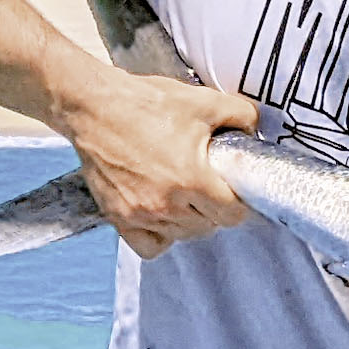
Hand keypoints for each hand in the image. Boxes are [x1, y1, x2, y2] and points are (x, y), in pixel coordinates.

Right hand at [61, 69, 259, 257]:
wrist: (91, 105)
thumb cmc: (143, 103)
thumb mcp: (201, 101)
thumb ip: (240, 114)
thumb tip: (256, 128)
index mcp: (192, 179)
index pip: (233, 215)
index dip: (238, 203)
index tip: (232, 190)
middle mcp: (167, 204)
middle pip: (209, 227)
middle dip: (214, 209)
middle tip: (207, 186)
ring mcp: (140, 214)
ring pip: (182, 236)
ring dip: (189, 221)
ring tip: (182, 194)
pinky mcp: (119, 218)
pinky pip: (150, 247)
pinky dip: (160, 236)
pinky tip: (162, 214)